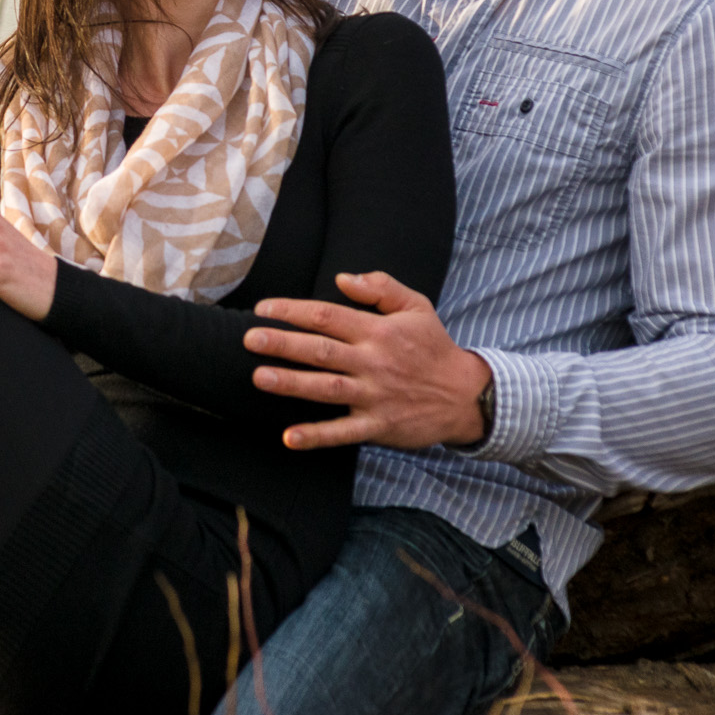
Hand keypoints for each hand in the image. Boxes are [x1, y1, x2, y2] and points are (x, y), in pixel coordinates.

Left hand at [243, 271, 493, 450]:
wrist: (466, 395)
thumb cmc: (433, 347)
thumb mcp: (416, 306)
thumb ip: (380, 286)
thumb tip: (342, 277)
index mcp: (378, 331)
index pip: (328, 315)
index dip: (293, 311)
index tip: (263, 309)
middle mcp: (373, 362)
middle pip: (320, 350)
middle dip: (282, 344)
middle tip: (248, 340)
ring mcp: (374, 395)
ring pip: (326, 389)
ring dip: (291, 383)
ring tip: (259, 377)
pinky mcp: (378, 425)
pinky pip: (343, 432)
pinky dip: (316, 436)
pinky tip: (289, 437)